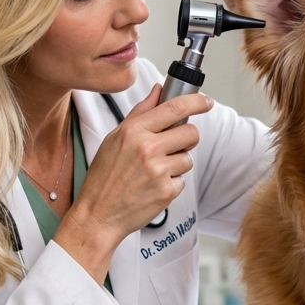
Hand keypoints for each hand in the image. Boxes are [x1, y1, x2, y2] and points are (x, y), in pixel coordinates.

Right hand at [54, 84, 212, 284]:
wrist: (98, 214)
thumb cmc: (104, 177)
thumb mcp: (115, 139)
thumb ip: (140, 113)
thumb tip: (158, 90)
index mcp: (134, 131)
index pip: (175, 107)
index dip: (197, 102)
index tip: (206, 102)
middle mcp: (148, 148)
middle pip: (191, 133)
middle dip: (187, 138)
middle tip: (174, 146)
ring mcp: (158, 171)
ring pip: (188, 158)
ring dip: (177, 163)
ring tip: (154, 171)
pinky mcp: (166, 191)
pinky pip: (182, 180)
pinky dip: (171, 183)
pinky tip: (152, 187)